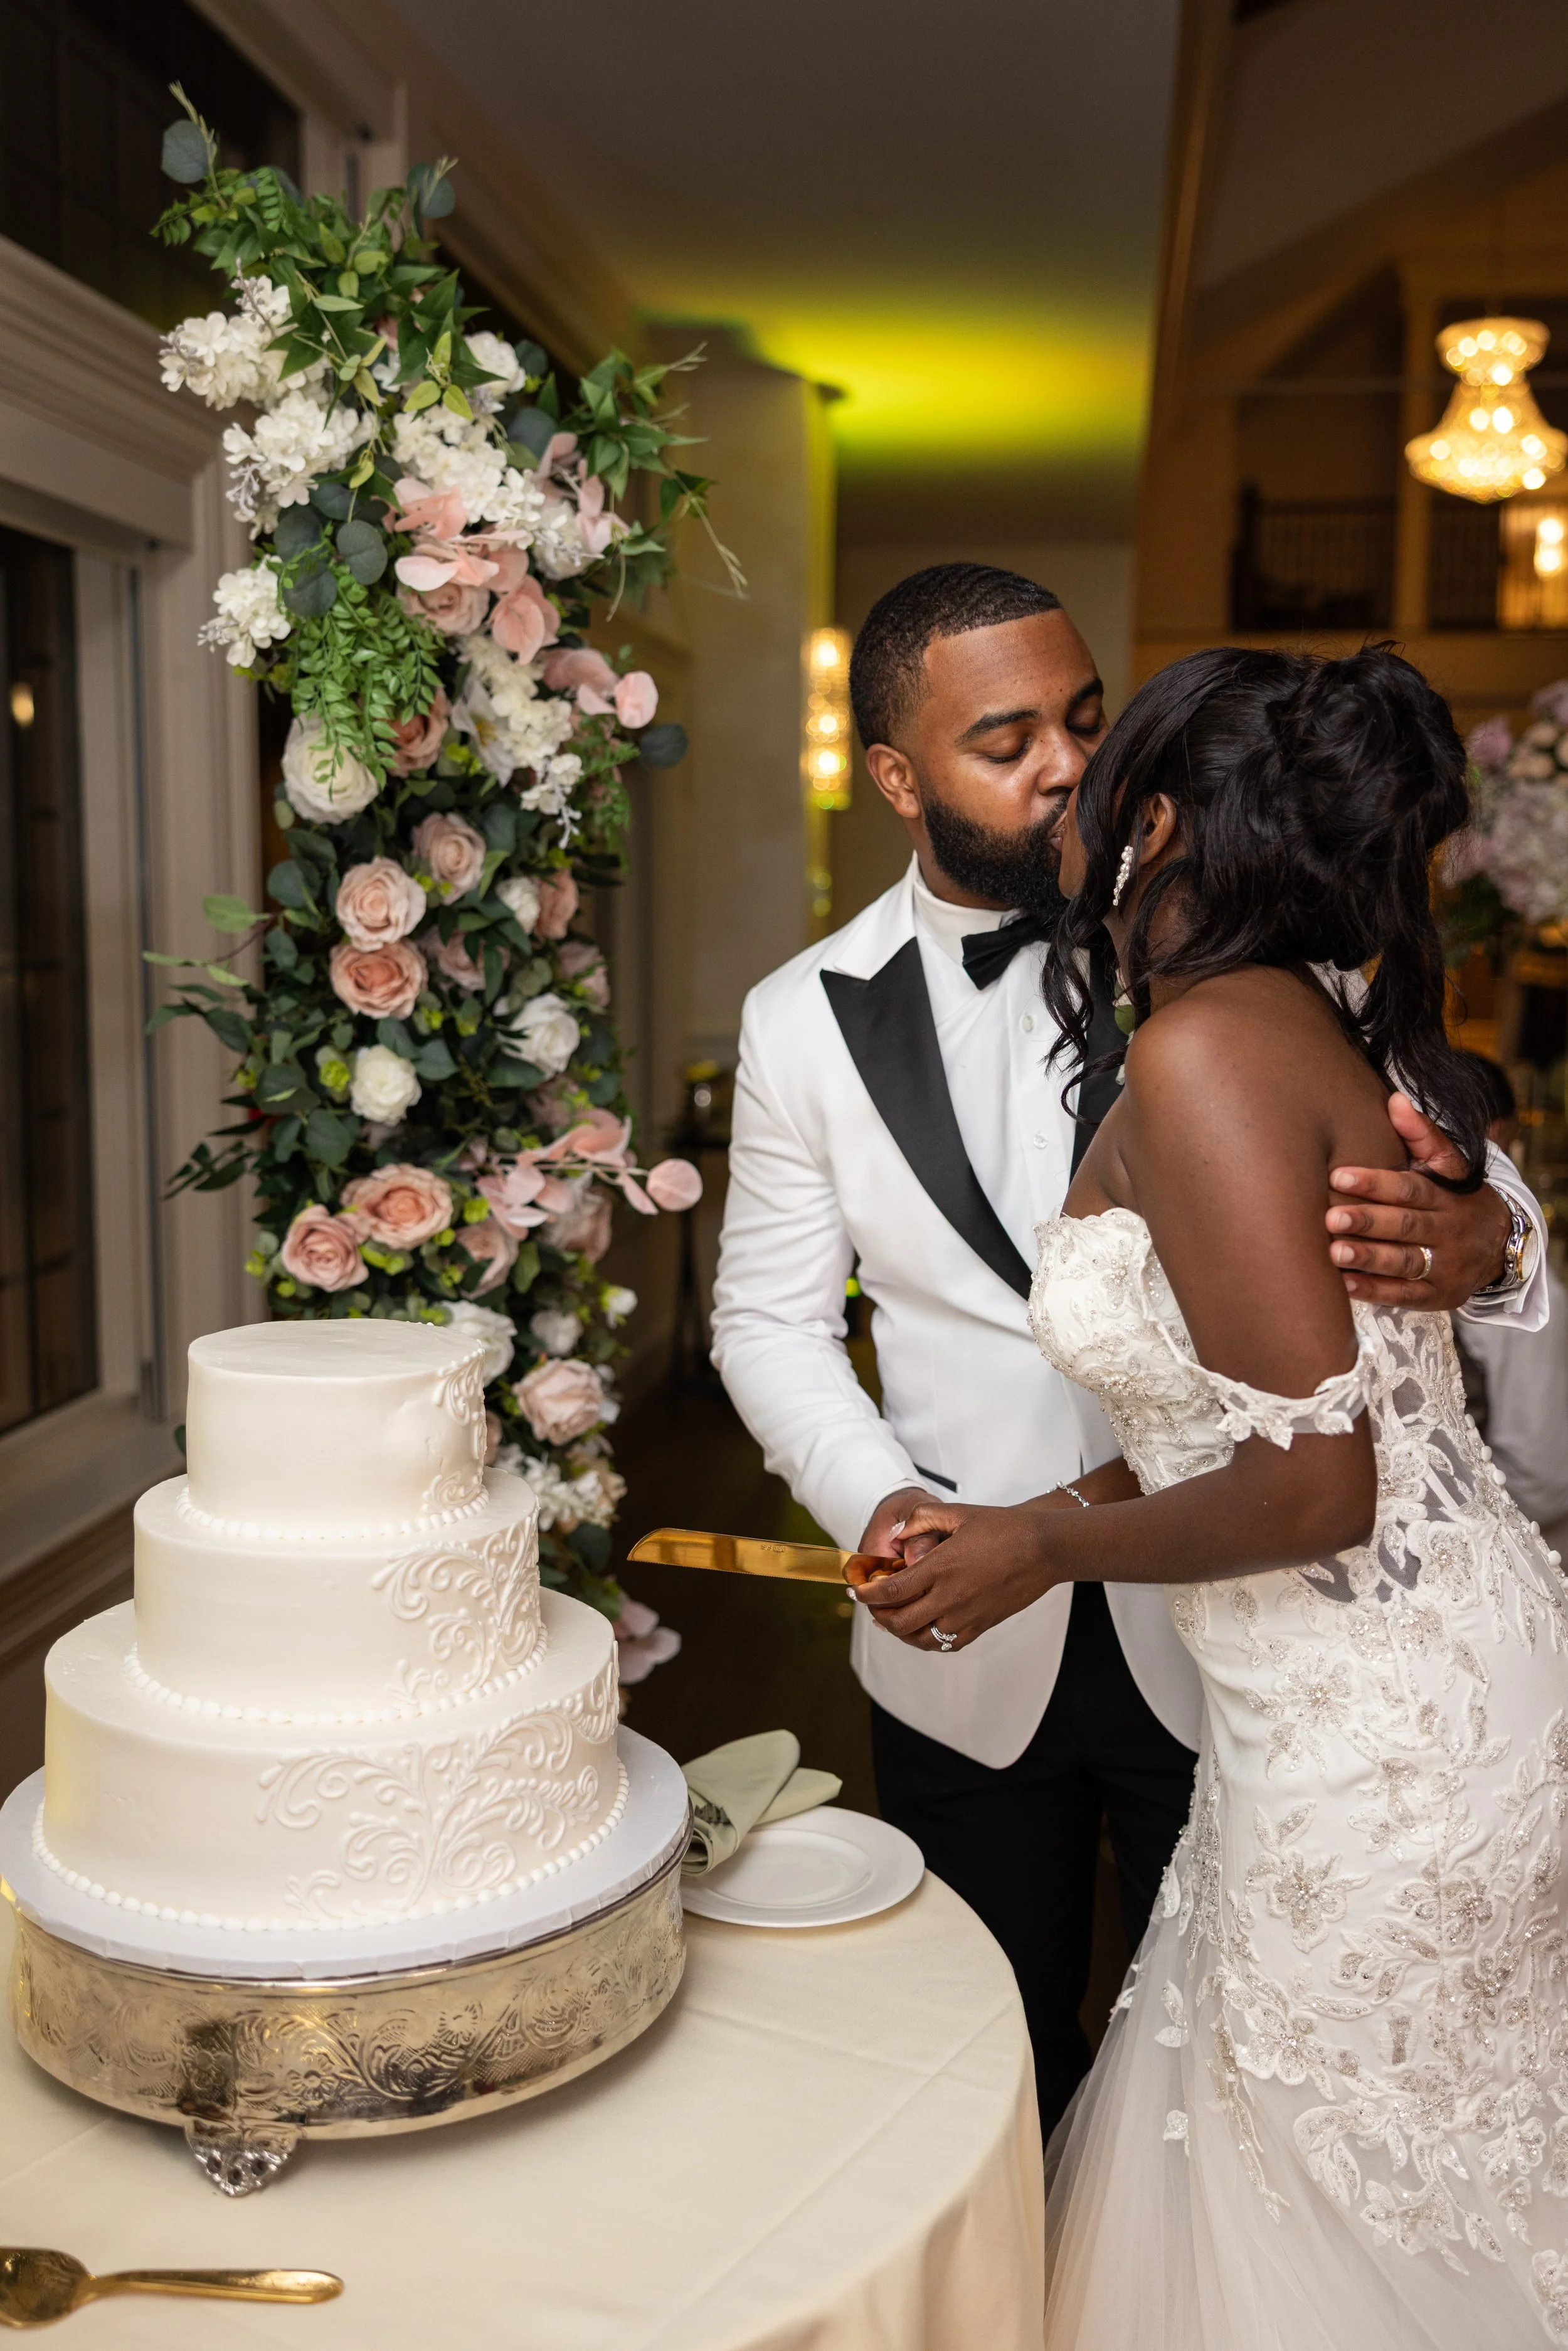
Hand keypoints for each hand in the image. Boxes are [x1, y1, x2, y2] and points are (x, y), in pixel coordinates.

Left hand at [851, 1497, 1058, 1652]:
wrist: (1044, 1548)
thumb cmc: (1004, 1527)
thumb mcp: (958, 1512)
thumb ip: (921, 1520)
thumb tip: (895, 1535)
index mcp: (941, 1568)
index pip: (890, 1591)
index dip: (867, 1594)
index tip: (856, 1590)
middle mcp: (950, 1598)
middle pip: (899, 1621)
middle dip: (878, 1615)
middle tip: (871, 1604)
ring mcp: (966, 1616)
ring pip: (920, 1639)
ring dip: (899, 1632)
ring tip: (892, 1618)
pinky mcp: (981, 1626)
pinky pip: (945, 1645)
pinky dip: (926, 1641)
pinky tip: (921, 1627)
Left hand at [1326, 1092, 1508, 1310]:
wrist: (1501, 1245)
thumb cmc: (1454, 1198)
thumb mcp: (1447, 1167)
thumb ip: (1421, 1135)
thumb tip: (1395, 1099)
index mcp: (1447, 1194)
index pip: (1411, 1186)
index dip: (1376, 1182)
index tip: (1339, 1175)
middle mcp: (1448, 1229)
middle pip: (1407, 1224)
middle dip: (1369, 1221)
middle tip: (1331, 1218)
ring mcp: (1446, 1264)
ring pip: (1406, 1261)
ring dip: (1369, 1258)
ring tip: (1335, 1252)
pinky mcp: (1439, 1294)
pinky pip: (1406, 1294)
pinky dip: (1376, 1290)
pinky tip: (1346, 1284)